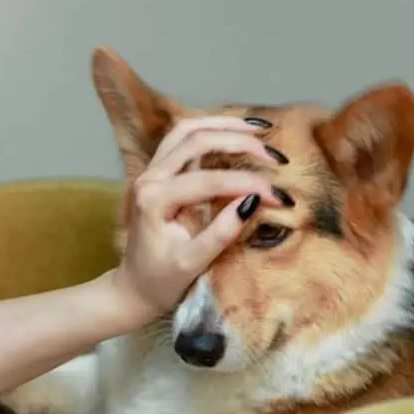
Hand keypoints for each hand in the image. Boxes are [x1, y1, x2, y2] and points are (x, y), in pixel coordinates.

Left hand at [110, 116, 281, 321]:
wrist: (134, 288)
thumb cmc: (161, 281)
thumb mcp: (192, 264)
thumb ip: (221, 233)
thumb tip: (252, 201)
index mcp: (154, 199)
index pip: (208, 180)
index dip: (248, 183)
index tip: (279, 196)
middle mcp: (149, 178)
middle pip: (197, 140)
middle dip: (240, 143)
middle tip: (275, 156)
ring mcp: (150, 171)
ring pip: (187, 130)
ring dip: (224, 125)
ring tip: (260, 129)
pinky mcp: (157, 172)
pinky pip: (182, 138)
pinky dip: (210, 129)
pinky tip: (235, 132)